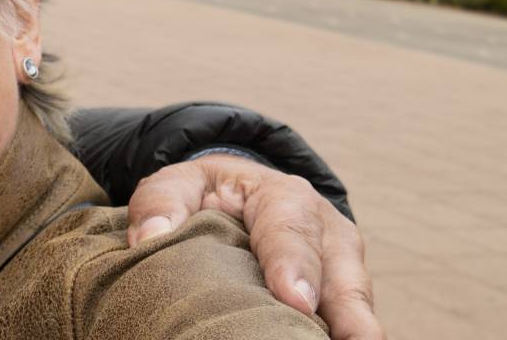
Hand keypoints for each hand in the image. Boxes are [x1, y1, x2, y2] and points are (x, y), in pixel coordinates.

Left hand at [126, 154, 382, 339]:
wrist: (235, 194)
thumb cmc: (207, 192)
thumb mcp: (179, 183)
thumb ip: (162, 201)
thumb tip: (150, 238)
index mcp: (286, 198)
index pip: (292, 232)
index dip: (295, 267)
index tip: (294, 300)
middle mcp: (327, 234)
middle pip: (343, 281)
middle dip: (348, 320)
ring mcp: (342, 269)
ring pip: (356, 309)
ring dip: (353, 335)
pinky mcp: (343, 298)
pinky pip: (349, 326)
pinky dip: (340, 339)